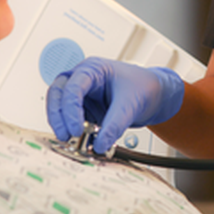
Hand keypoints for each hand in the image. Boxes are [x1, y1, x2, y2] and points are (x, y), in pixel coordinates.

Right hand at [46, 57, 184, 153]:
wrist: (155, 95)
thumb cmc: (143, 86)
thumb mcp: (130, 104)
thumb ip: (114, 125)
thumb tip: (99, 144)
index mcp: (93, 69)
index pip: (72, 86)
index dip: (70, 108)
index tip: (76, 129)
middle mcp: (83, 80)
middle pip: (58, 94)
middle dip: (58, 115)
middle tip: (64, 136)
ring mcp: (83, 95)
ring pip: (60, 107)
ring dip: (62, 124)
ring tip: (70, 142)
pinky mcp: (85, 110)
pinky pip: (73, 121)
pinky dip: (74, 132)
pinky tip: (82, 143)